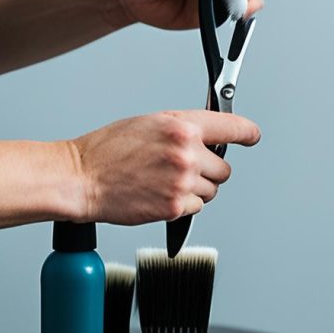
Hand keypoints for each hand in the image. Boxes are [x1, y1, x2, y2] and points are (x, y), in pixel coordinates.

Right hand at [69, 110, 260, 223]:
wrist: (81, 178)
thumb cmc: (108, 150)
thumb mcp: (150, 124)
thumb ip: (184, 129)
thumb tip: (209, 138)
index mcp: (182, 127)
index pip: (232, 127)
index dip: (247, 133)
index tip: (252, 136)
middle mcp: (187, 153)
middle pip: (224, 168)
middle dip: (208, 170)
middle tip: (181, 169)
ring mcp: (183, 181)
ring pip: (212, 190)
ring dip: (195, 189)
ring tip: (164, 181)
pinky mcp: (175, 207)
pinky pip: (196, 208)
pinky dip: (183, 205)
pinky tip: (159, 194)